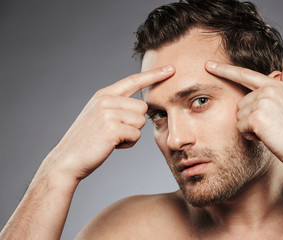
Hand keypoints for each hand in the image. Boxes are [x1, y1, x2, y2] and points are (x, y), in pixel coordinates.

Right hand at [47, 66, 174, 180]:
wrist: (67, 159)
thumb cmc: (88, 140)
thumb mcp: (99, 115)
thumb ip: (117, 106)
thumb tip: (141, 107)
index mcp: (104, 94)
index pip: (134, 80)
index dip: (154, 75)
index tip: (171, 69)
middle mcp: (106, 100)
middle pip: (143, 107)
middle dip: (136, 122)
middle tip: (117, 131)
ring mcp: (108, 113)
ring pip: (141, 122)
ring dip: (131, 134)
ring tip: (113, 138)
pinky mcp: (112, 128)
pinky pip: (136, 136)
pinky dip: (128, 144)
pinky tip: (112, 145)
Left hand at [205, 61, 282, 167]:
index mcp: (274, 84)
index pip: (244, 74)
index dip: (225, 70)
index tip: (208, 65)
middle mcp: (267, 90)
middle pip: (240, 104)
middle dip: (250, 117)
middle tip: (270, 126)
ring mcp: (262, 102)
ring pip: (239, 116)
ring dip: (250, 128)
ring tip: (270, 131)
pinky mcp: (256, 117)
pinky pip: (240, 127)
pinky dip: (250, 136)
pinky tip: (266, 137)